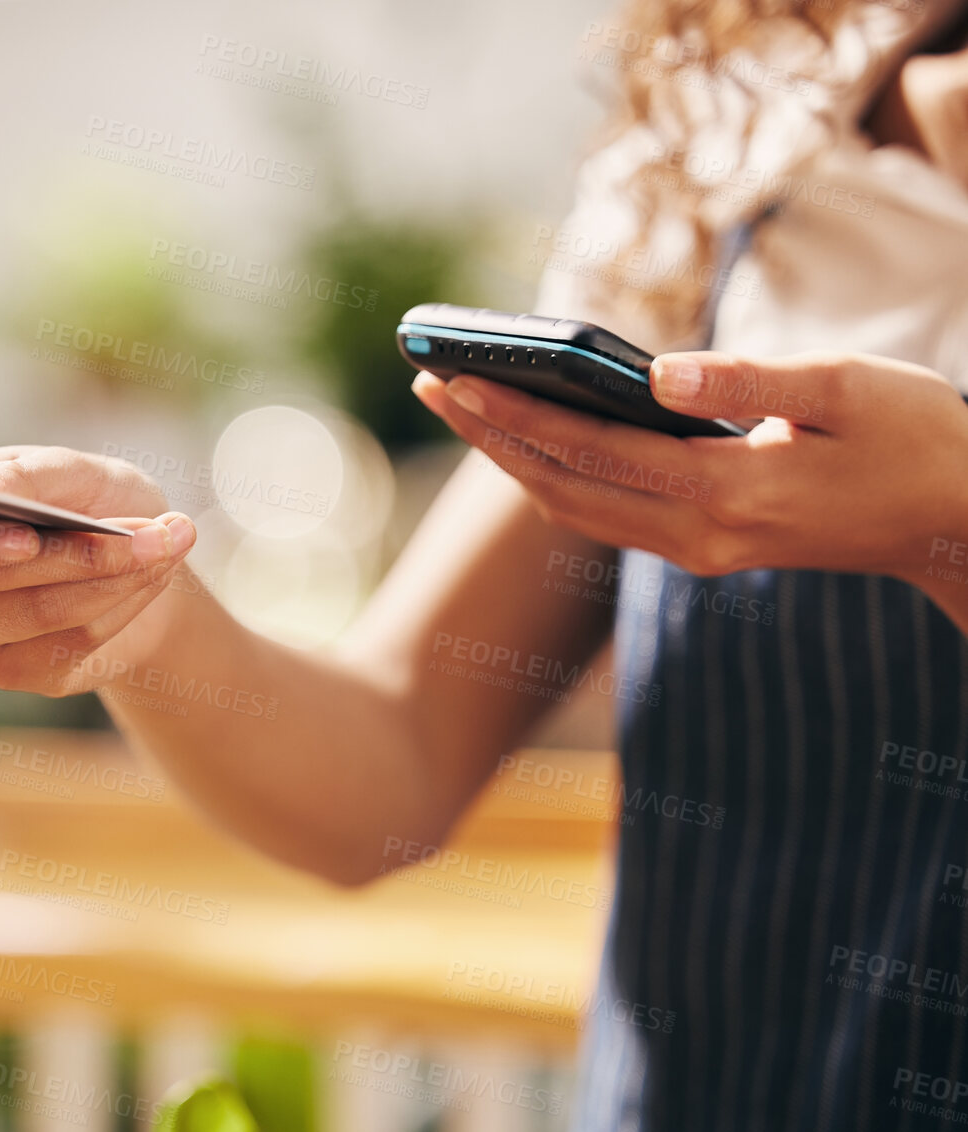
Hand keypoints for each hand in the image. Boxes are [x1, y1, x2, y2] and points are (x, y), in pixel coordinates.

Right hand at [0, 446, 198, 694]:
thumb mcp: (75, 471)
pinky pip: (73, 642)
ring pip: (42, 612)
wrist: (139, 558)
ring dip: (120, 577)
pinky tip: (154, 576)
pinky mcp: (10, 671)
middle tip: (161, 529)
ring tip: (170, 542)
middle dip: (86, 553)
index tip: (30, 538)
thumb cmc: (95, 501)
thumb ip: (28, 475)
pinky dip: (125, 604)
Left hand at [411, 351, 967, 581]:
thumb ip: (750, 379)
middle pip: (563, 488)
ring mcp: (702, 550)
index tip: (454, 380)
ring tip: (462, 403)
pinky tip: (532, 434)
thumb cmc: (917, 440)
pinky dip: (559, 475)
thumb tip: (657, 372)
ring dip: (514, 459)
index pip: (592, 451)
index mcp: (731, 491)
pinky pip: (609, 515)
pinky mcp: (708, 547)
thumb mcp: (849, 388)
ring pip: (579, 508)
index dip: (516, 415)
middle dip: (490, 437)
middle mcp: (702, 535)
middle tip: (427, 384)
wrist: (962, 525)